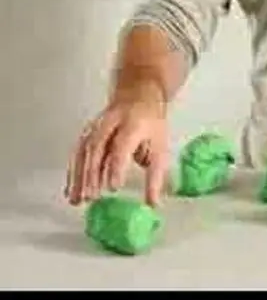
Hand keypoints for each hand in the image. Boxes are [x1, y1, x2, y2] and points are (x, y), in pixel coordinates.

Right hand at [65, 85, 169, 206]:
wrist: (139, 95)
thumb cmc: (151, 124)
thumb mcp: (161, 146)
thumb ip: (156, 175)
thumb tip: (153, 204)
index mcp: (133, 124)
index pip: (121, 146)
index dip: (116, 167)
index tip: (113, 187)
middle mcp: (111, 123)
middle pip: (97, 148)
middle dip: (92, 174)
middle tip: (92, 197)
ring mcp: (96, 126)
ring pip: (83, 151)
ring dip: (79, 177)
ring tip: (78, 199)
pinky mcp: (88, 133)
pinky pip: (78, 153)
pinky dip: (74, 173)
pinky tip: (72, 190)